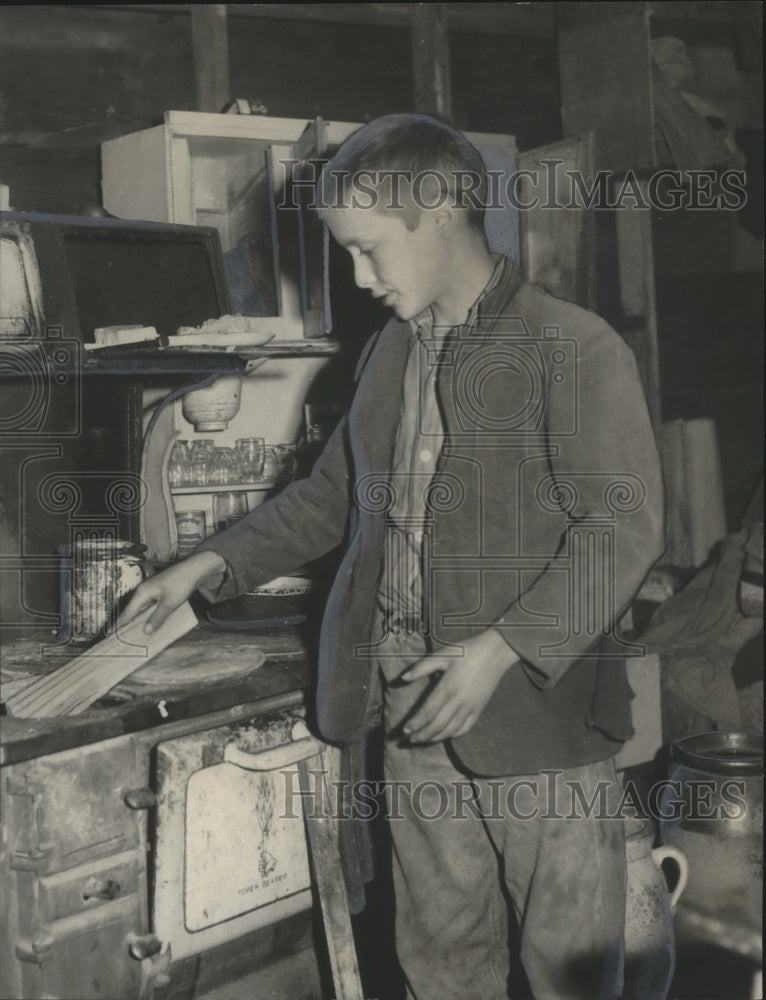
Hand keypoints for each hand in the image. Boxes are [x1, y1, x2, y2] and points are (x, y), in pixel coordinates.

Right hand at [118, 551, 226, 633]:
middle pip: (132, 612)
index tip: (109, 635)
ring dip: (138, 622)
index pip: (127, 612)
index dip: (118, 624)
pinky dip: (148, 617)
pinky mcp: (160, 593)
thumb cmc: (182, 583)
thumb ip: (157, 617)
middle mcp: (144, 592)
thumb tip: (145, 632)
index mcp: (142, 593)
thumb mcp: (170, 603)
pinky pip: (150, 608)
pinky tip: (150, 625)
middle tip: (120, 641)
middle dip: (126, 625)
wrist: (195, 569)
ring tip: (132, 637)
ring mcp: (152, 592)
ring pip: (142, 610)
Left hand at [400, 629, 518, 742]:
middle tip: (410, 740)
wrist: (496, 652)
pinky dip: (453, 734)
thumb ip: (421, 667)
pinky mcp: (480, 709)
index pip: (428, 711)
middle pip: (438, 724)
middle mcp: (459, 701)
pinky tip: (445, 735)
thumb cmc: (467, 651)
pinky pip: (466, 728)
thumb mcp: (442, 655)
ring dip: (435, 737)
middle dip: (423, 735)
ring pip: (451, 730)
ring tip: (423, 740)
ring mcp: (471, 707)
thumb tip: (403, 678)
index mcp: (448, 687)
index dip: (416, 723)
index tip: (405, 730)